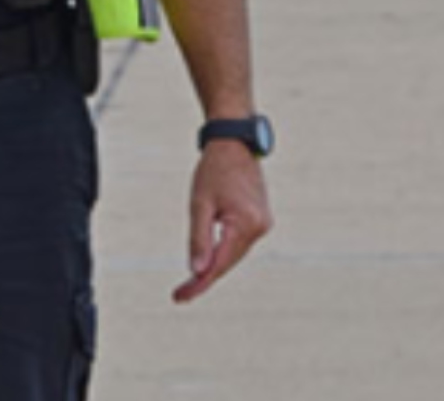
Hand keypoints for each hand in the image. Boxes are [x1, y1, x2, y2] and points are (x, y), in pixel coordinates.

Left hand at [172, 141, 271, 303]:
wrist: (234, 145)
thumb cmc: (213, 170)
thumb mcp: (199, 203)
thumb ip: (199, 238)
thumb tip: (196, 270)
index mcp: (245, 225)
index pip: (219, 264)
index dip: (199, 283)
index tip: (180, 298)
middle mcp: (259, 229)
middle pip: (228, 262)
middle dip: (204, 278)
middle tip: (180, 294)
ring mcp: (263, 225)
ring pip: (234, 254)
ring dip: (215, 266)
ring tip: (191, 282)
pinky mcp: (260, 220)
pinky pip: (239, 243)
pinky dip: (224, 252)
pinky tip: (209, 259)